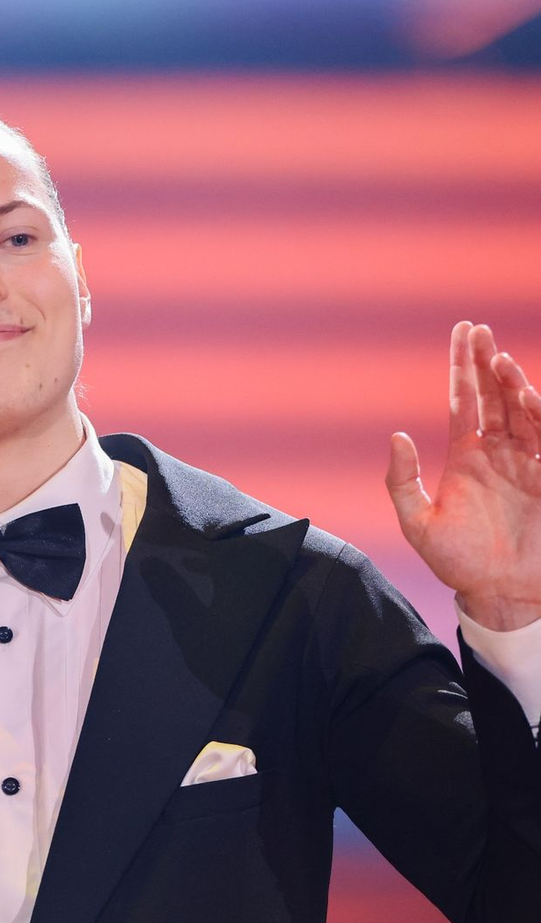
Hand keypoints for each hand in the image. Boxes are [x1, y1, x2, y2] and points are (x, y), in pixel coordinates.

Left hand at [386, 322, 540, 629]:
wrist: (500, 593)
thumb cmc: (456, 562)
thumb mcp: (417, 524)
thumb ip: (402, 481)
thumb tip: (396, 435)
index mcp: (466, 457)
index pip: (464, 401)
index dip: (463, 367)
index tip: (463, 331)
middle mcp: (498, 452)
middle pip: (493, 395)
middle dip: (487, 362)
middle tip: (478, 330)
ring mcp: (527, 462)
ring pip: (522, 410)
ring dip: (512, 384)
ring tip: (498, 360)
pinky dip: (540, 414)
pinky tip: (528, 394)